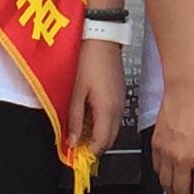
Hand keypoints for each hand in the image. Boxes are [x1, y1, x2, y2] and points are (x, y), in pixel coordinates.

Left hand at [69, 37, 126, 159]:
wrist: (101, 38)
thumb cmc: (87, 60)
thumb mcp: (75, 92)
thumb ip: (74, 119)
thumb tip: (73, 141)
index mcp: (107, 110)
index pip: (101, 144)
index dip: (88, 153)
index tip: (74, 156)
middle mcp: (118, 109)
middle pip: (109, 140)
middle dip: (94, 148)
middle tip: (76, 148)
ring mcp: (121, 101)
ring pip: (112, 129)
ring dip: (98, 136)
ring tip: (80, 133)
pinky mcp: (120, 94)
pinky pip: (113, 117)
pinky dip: (102, 124)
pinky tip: (89, 118)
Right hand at [151, 75, 193, 193]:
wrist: (188, 91)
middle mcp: (183, 159)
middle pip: (181, 192)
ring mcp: (167, 153)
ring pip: (166, 183)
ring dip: (172, 192)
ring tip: (177, 193)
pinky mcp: (156, 145)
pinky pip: (157, 168)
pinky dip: (162, 176)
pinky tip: (168, 176)